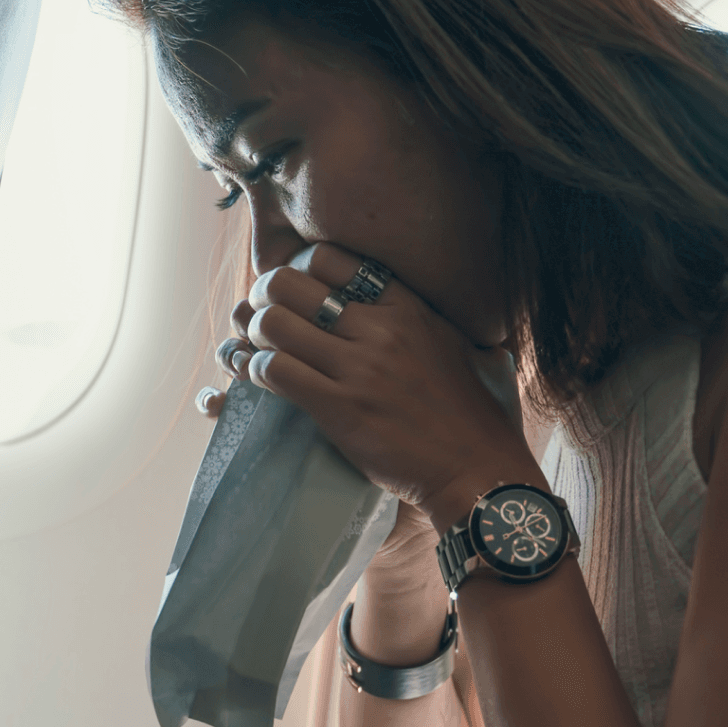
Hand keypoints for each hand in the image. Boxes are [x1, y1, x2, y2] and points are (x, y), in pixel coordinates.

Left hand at [213, 243, 536, 524]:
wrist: (475, 468)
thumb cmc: (470, 413)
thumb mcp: (455, 345)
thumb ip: (420, 317)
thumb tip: (388, 303)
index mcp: (406, 306)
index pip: (329, 258)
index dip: (297, 268)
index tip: (292, 291)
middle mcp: (379, 329)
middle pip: (289, 284)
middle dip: (263, 296)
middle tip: (259, 316)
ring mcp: (357, 368)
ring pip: (273, 324)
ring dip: (252, 334)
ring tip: (253, 348)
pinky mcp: (338, 408)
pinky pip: (274, 370)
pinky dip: (254, 369)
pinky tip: (257, 377)